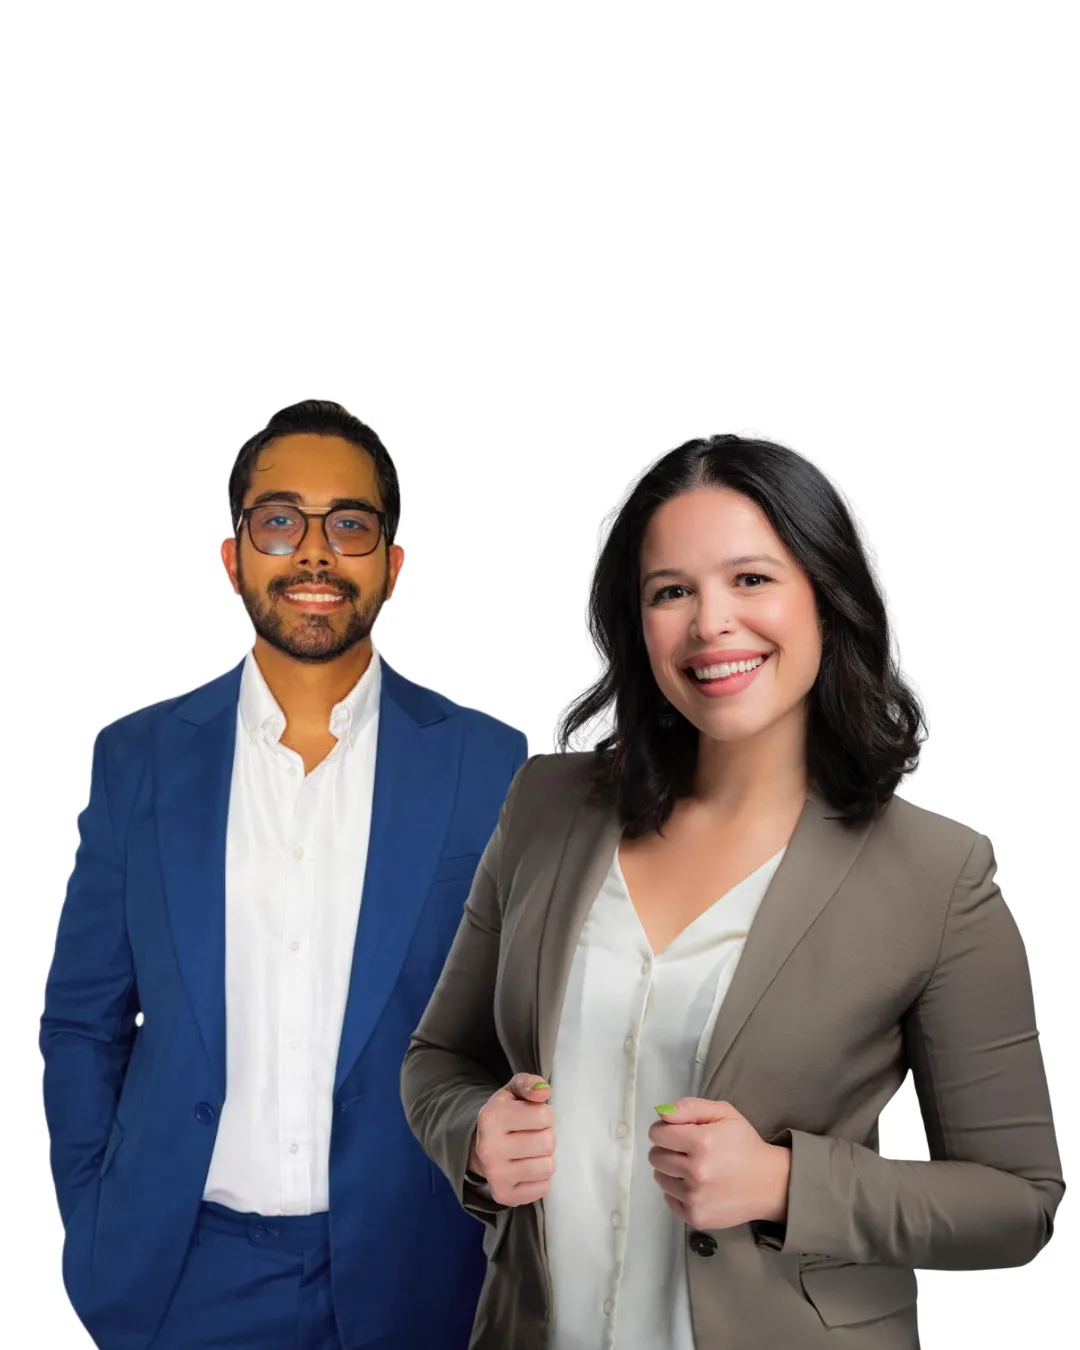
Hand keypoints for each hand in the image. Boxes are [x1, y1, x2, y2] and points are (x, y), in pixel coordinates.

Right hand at [469, 1073, 554, 1205]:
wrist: (479, 1145)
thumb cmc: (503, 1115)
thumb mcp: (512, 1092)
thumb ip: (529, 1084)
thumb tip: (544, 1091)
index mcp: (491, 1118)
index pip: (544, 1115)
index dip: (545, 1114)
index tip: (534, 1117)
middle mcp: (489, 1149)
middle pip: (547, 1142)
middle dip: (547, 1136)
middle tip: (535, 1134)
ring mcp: (495, 1175)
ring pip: (547, 1167)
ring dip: (545, 1158)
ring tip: (532, 1151)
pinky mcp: (503, 1195)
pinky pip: (542, 1189)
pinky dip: (540, 1179)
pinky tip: (528, 1168)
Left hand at [648, 1098, 790, 1230]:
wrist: (770, 1183)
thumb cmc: (745, 1144)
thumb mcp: (724, 1113)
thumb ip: (690, 1107)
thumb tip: (661, 1114)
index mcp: (702, 1142)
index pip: (657, 1134)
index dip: (665, 1129)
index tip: (678, 1132)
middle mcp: (696, 1172)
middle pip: (655, 1157)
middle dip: (666, 1150)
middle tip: (686, 1151)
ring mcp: (696, 1198)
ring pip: (660, 1178)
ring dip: (671, 1171)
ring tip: (693, 1168)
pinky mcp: (696, 1218)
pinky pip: (669, 1200)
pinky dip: (677, 1192)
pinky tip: (696, 1186)